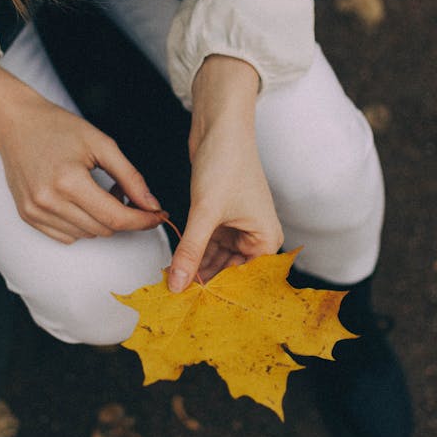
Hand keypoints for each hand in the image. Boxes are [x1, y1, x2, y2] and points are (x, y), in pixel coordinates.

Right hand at [0, 62, 161, 242]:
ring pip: (88, 234)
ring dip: (102, 219)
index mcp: (69, 181)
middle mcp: (48, 201)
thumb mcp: (102, 144)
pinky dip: (83, 225)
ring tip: (98, 190)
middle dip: (123, 214)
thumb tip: (152, 205)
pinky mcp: (28, 216)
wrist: (16, 123)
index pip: (116, 217)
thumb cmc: (59, 128)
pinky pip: (67, 236)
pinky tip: (81, 200)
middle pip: (104, 228)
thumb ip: (131, 177)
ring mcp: (35, 211)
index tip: (159, 215)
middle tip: (122, 189)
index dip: (143, 220)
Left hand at [168, 55, 283, 290]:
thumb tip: (178, 285)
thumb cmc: (227, 163)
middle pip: (228, 270)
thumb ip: (191, 251)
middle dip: (203, 282)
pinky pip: (206, 242)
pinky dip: (191, 251)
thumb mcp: (206, 213)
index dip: (219, 294)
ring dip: (194, 268)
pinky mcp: (220, 216)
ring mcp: (237, 226)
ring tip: (171, 285)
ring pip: (214, 258)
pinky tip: (174, 264)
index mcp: (266, 239)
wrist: (220, 125)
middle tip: (176, 300)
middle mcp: (255, 236)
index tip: (193, 310)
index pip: (242, 280)